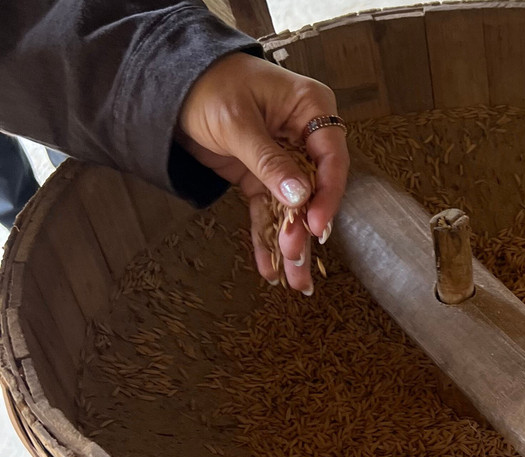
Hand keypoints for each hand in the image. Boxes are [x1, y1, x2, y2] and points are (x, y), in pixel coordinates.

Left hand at [178, 53, 348, 292]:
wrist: (169, 83)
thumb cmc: (207, 84)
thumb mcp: (237, 122)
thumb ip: (268, 161)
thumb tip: (299, 197)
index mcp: (310, 109)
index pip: (331, 158)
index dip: (327, 195)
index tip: (316, 227)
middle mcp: (304, 135)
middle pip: (315, 189)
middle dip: (306, 230)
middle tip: (297, 261)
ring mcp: (284, 158)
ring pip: (293, 206)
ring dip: (291, 243)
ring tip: (293, 280)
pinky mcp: (261, 175)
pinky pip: (268, 210)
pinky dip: (266, 236)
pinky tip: (269, 266)